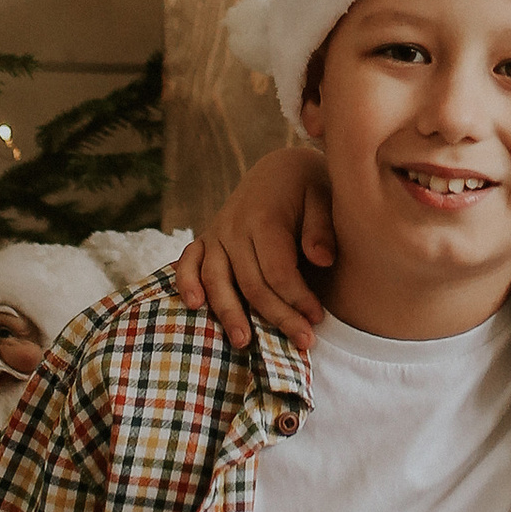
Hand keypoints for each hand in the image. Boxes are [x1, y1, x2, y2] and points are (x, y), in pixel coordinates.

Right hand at [166, 144, 336, 348]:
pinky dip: (186, 282)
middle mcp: (235, 226)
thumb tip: (322, 260)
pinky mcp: (207, 239)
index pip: (277, 271)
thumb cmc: (309, 188)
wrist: (282, 168)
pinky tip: (194, 305)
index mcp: (265, 217)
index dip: (297, 298)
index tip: (317, 318)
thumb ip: (322, 228)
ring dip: (229, 313)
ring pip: (217, 280)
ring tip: (245, 342)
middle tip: (304, 342)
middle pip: (251, 283)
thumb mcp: (324, 197)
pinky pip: (188, 262)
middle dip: (277, 316)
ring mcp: (217, 233)